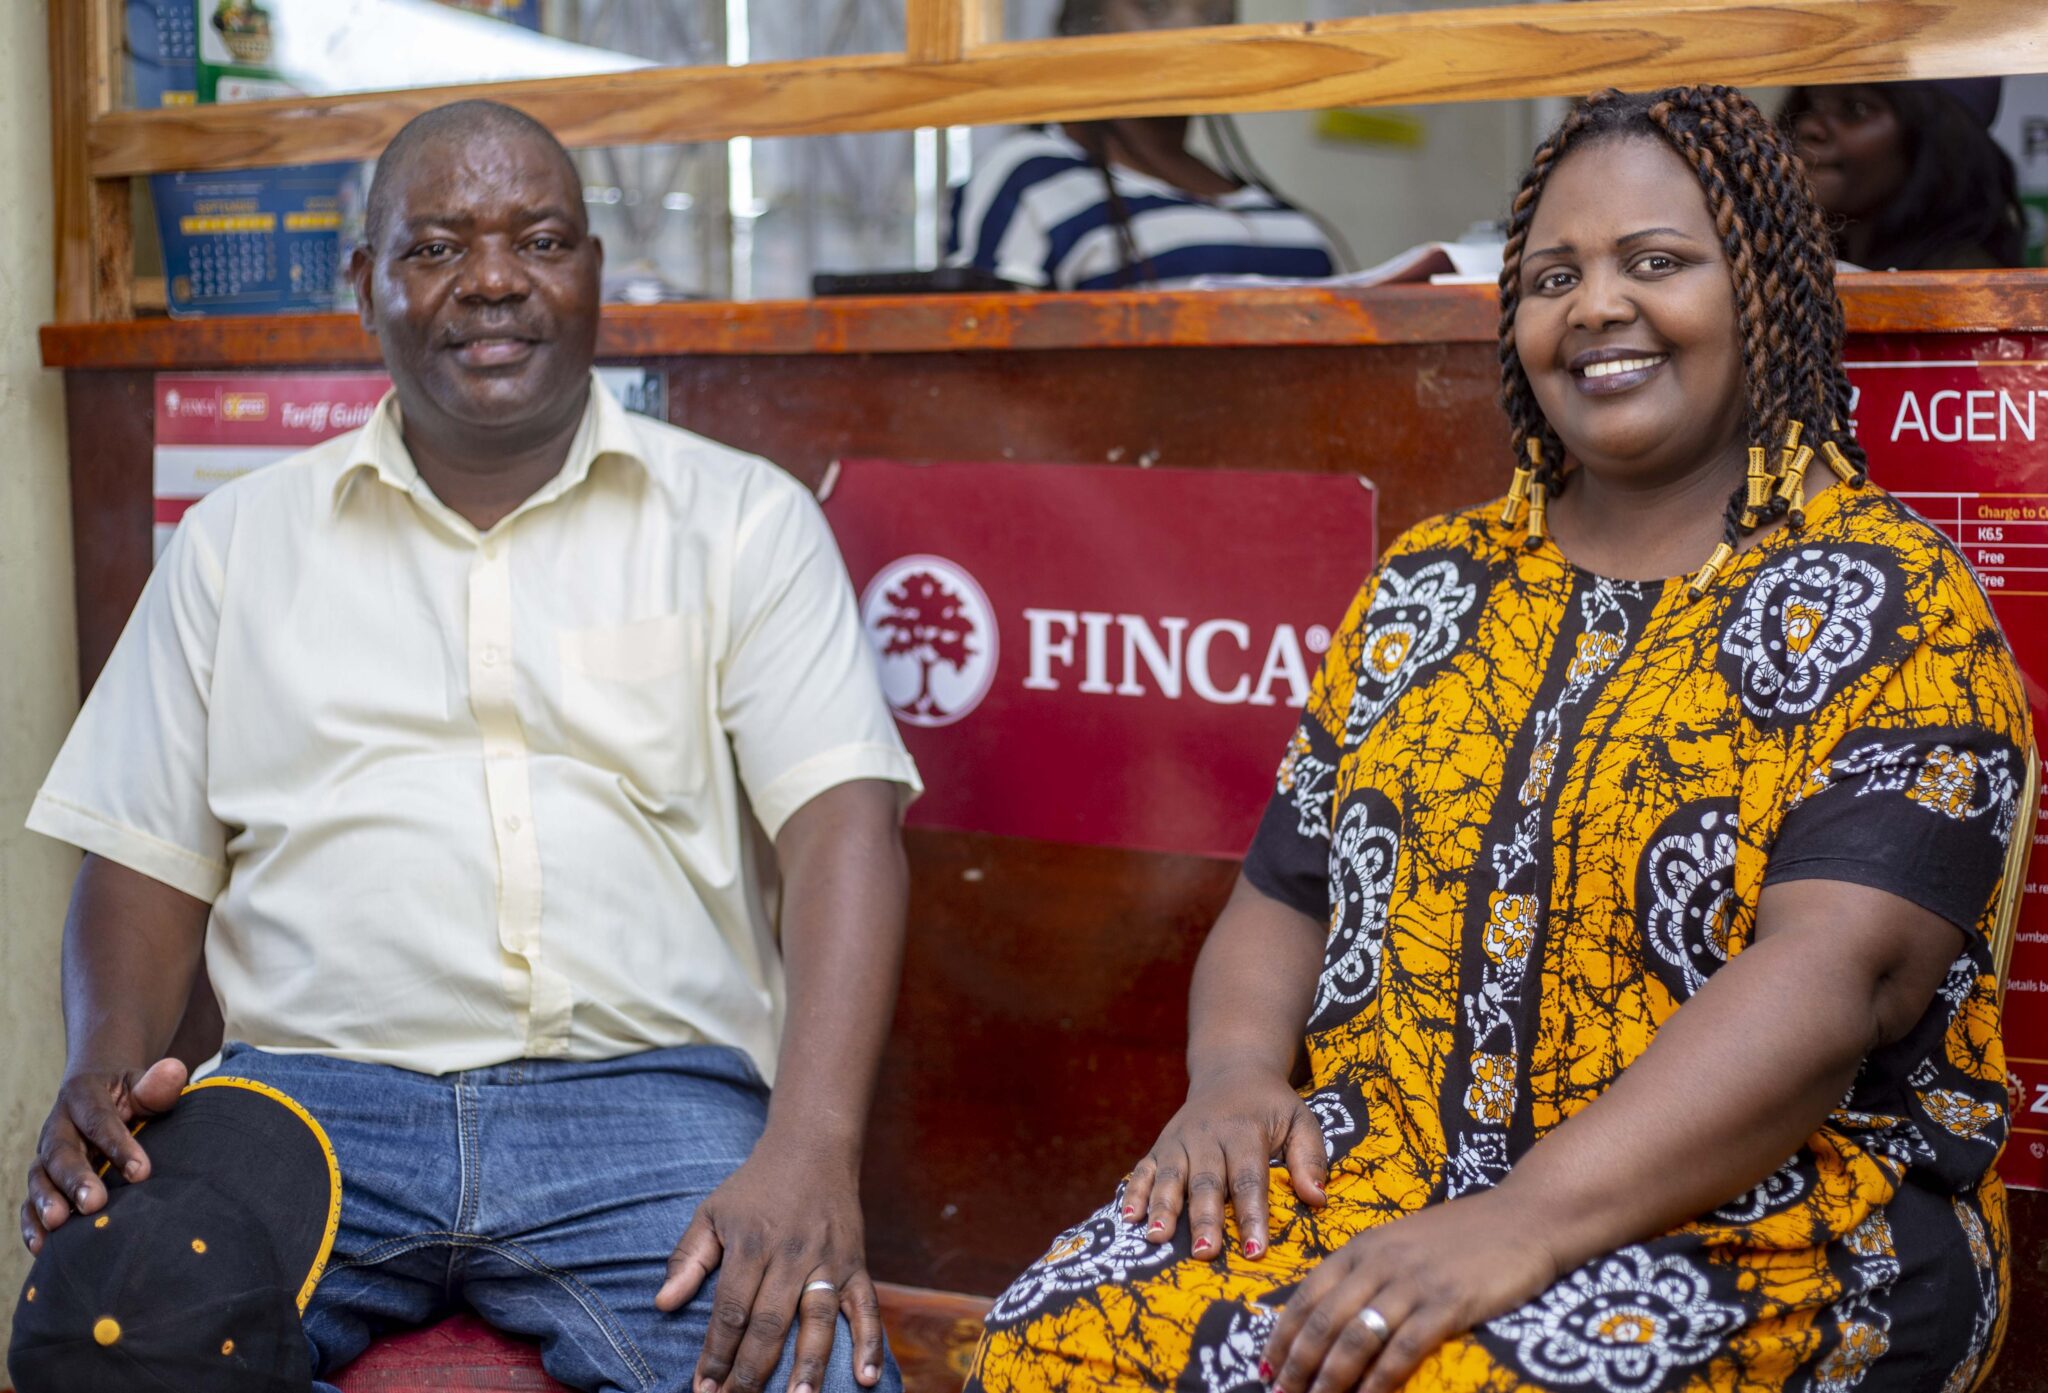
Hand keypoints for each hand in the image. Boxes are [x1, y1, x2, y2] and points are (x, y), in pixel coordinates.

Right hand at [20, 1058, 188, 1254]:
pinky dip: (32, 1223)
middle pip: (60, 1151)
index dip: (118, 1144)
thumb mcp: (143, 1082)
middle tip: (93, 1202)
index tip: (142, 1172)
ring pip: (39, 1177)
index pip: (99, 1120)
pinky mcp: (43, 1179)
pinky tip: (41, 1246)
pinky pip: (29, 1201)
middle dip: (75, 1178)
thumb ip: (157, 1083)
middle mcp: (57, 1125)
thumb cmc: (131, 1092)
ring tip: (60, 1224)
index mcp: (83, 1095)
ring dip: (46, 1202)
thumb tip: (175, 1070)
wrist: (99, 1092)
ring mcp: (46, 1154)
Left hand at [657, 1136, 885, 1392]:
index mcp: (751, 1244)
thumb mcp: (712, 1212)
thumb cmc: (755, 1186)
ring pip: (818, 1319)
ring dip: (808, 1364)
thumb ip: (687, 1259)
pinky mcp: (856, 1263)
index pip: (731, 1309)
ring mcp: (828, 1260)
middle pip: (770, 1322)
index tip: (702, 1388)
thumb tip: (662, 1304)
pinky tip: (865, 1377)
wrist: (813, 1146)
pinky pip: (867, 1305)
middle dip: (752, 1371)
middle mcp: (791, 1254)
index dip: (716, 1352)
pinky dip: (869, 1341)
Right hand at [1123, 1062, 1326, 1261]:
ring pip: (1170, 1177)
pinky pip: (1144, 1170)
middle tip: (1205, 1253)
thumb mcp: (1301, 1121)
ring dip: (1163, 1208)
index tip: (1255, 1251)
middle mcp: (1207, 1135)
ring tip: (1157, 1239)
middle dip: (1205, 1219)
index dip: (1251, 1215)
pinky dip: (1134, 1192)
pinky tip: (1129, 1217)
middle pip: (1206, 1182)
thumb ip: (1310, 1158)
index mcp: (1244, 1131)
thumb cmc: (1271, 1106)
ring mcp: (1179, 1140)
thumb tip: (1317, 1199)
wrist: (1232, 1069)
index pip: (1249, 1178)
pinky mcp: (1160, 1145)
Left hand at [1263, 1189, 1558, 1392]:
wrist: (1525, 1217)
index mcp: (1362, 1247)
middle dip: (1298, 1364)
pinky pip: (1403, 1349)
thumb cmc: (1462, 1236)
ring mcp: (1413, 1282)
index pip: (1307, 1295)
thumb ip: (1367, 1272)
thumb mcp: (1401, 1243)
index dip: (1283, 1335)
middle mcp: (1379, 1262)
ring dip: (1330, 1378)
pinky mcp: (1448, 1303)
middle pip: (1323, 1321)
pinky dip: (1379, 1380)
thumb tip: (1330, 1317)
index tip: (1267, 1367)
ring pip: (1356, 1337)